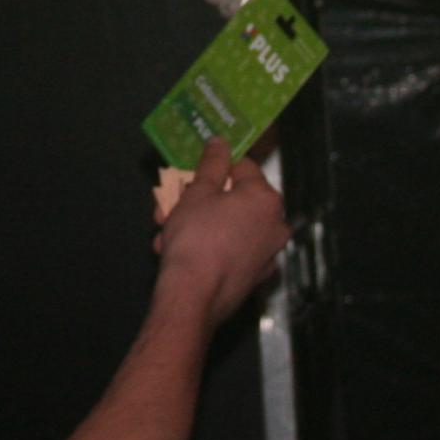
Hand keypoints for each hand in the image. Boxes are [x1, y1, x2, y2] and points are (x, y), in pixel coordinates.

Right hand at [153, 140, 289, 325]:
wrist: (194, 297)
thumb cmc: (196, 237)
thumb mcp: (197, 193)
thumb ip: (212, 165)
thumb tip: (221, 142)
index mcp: (266, 199)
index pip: (243, 167)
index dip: (214, 166)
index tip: (190, 173)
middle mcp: (275, 225)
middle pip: (233, 200)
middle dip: (197, 200)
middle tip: (168, 205)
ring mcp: (267, 255)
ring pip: (228, 227)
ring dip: (195, 225)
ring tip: (164, 233)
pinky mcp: (254, 278)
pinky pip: (229, 252)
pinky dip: (208, 248)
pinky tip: (178, 254)